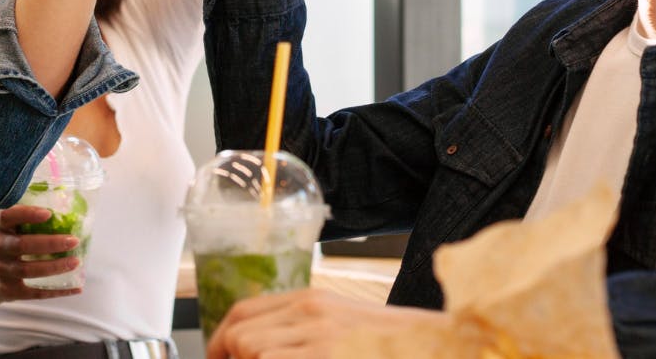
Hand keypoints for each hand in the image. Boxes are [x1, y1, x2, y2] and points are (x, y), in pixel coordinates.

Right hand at [0, 204, 82, 321]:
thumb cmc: (10, 246)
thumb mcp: (12, 230)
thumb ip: (32, 221)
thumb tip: (72, 215)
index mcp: (1, 228)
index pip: (9, 217)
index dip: (28, 214)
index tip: (49, 214)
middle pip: (22, 245)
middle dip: (50, 243)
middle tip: (73, 241)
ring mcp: (3, 272)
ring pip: (28, 270)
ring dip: (55, 266)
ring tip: (75, 262)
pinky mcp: (10, 292)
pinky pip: (35, 293)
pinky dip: (57, 291)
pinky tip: (76, 287)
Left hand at [206, 288, 448, 358]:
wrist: (436, 347)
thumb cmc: (393, 347)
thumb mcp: (342, 327)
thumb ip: (303, 330)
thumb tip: (255, 348)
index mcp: (313, 302)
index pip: (243, 312)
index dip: (219, 340)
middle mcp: (312, 314)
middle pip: (240, 334)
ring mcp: (321, 340)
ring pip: (251, 350)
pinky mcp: (326, 357)